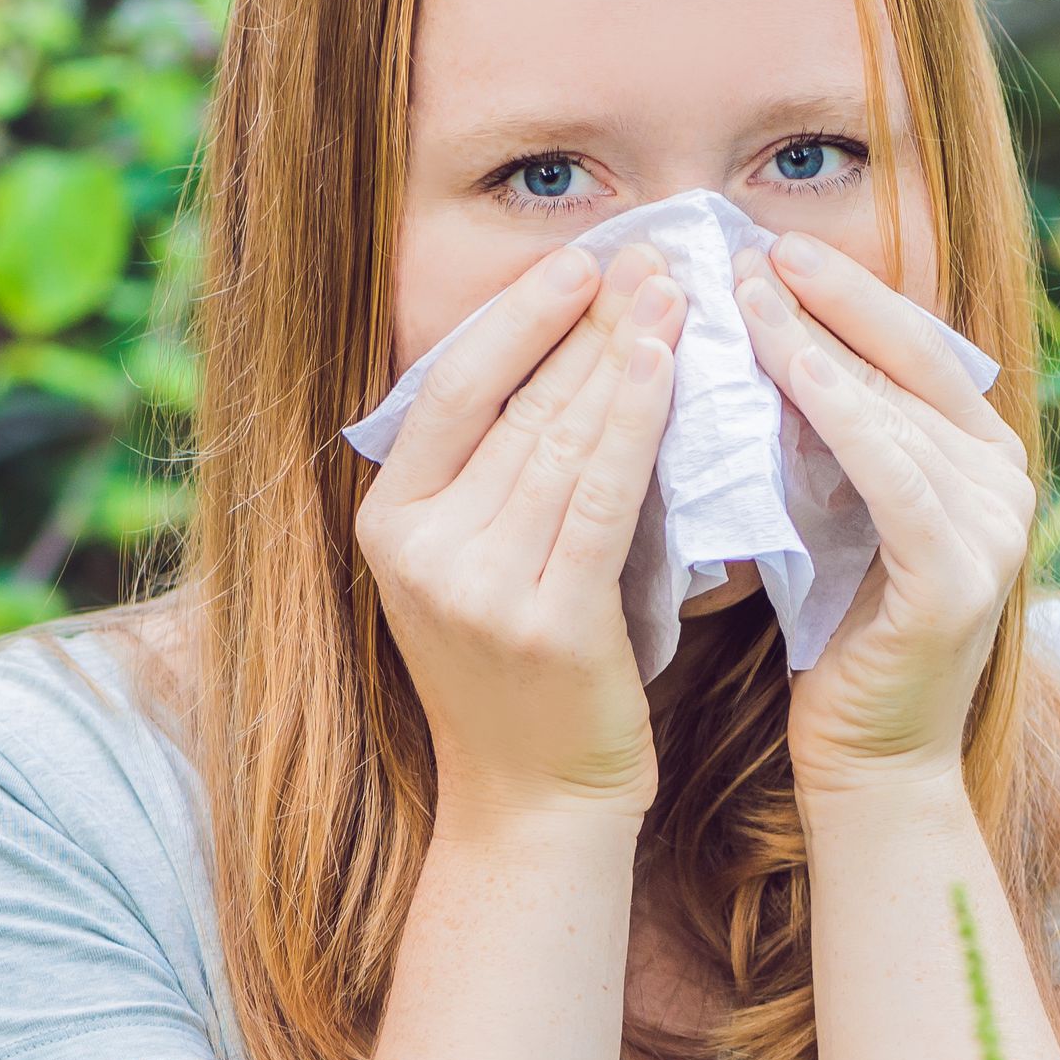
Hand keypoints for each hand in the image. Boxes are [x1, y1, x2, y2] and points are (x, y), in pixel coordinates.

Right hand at [354, 243, 684, 838]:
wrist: (536, 805)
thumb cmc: (526, 675)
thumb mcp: (475, 566)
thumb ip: (494, 475)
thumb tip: (565, 351)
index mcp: (387, 523)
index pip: (450, 389)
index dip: (518, 317)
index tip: (581, 261)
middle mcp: (417, 550)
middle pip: (515, 405)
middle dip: (587, 321)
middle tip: (650, 254)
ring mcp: (476, 589)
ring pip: (560, 440)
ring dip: (621, 353)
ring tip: (672, 290)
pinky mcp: (543, 623)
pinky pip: (600, 498)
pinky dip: (634, 422)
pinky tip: (666, 366)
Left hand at [732, 232, 1031, 798]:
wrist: (867, 761)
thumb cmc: (833, 636)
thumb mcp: (837, 510)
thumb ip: (831, 434)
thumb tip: (762, 332)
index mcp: (986, 460)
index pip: (917, 348)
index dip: (849, 292)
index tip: (773, 245)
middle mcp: (1008, 483)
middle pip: (909, 362)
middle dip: (826, 301)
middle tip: (749, 247)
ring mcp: (995, 529)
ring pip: (892, 406)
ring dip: (813, 342)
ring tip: (741, 294)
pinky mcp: (958, 574)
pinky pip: (888, 468)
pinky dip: (834, 407)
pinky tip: (779, 365)